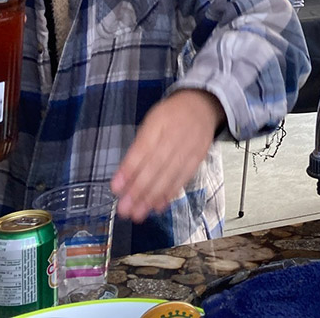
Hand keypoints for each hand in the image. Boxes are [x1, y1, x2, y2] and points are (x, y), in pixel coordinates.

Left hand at [111, 89, 224, 222]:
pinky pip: (183, 178)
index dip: (129, 170)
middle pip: (156, 166)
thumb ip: (139, 146)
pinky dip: (171, 193)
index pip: (142, 149)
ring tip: (138, 213)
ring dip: (153, 197)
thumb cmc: (171, 116)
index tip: (116, 189)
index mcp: (159, 123)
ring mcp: (189, 148)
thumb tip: (125, 177)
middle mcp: (175, 136)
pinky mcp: (198, 158)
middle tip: (125, 210)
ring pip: (169, 175)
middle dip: (139, 190)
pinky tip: (159, 206)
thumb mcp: (152, 122)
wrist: (203, 106)